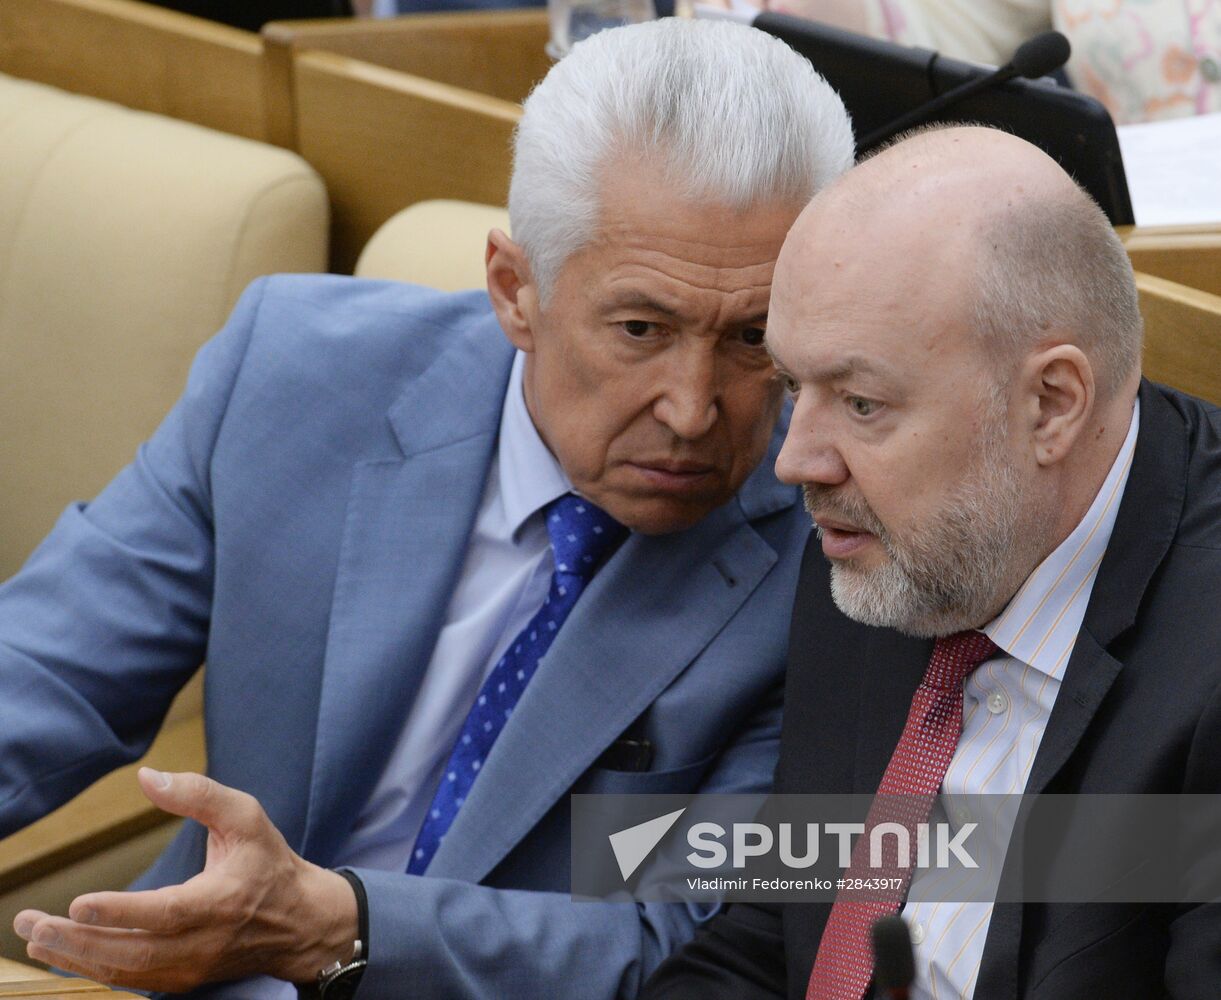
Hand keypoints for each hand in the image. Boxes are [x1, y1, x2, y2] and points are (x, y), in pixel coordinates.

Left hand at [12, 768, 357, 990]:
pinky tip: (67, 953)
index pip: (166, 913)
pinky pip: (133, 980)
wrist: (301, 921)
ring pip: (128, 972)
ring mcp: (193, 967)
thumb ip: (198, 794)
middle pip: (134, 952)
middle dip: (78, 941)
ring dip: (77, 959)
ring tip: (36, 939)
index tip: (79, 905)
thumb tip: (147, 777)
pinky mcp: (184, 980)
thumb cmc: (269, 862)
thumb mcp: (246, 816)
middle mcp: (205, 942)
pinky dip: (96, 969)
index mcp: (222, 900)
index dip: (122, 913)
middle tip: (32, 924)